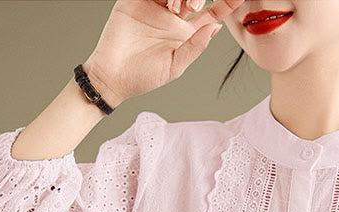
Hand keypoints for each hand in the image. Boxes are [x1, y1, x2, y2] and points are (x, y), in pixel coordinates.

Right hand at [82, 0, 246, 105]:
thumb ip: (195, 47)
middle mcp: (171, 15)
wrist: (113, 77)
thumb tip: (215, 28)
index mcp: (184, 32)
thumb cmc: (143, 77)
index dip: (225, 4)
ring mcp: (153, 5)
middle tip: (192, 6)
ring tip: (175, 6)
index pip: (211, 13)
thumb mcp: (175, 66)